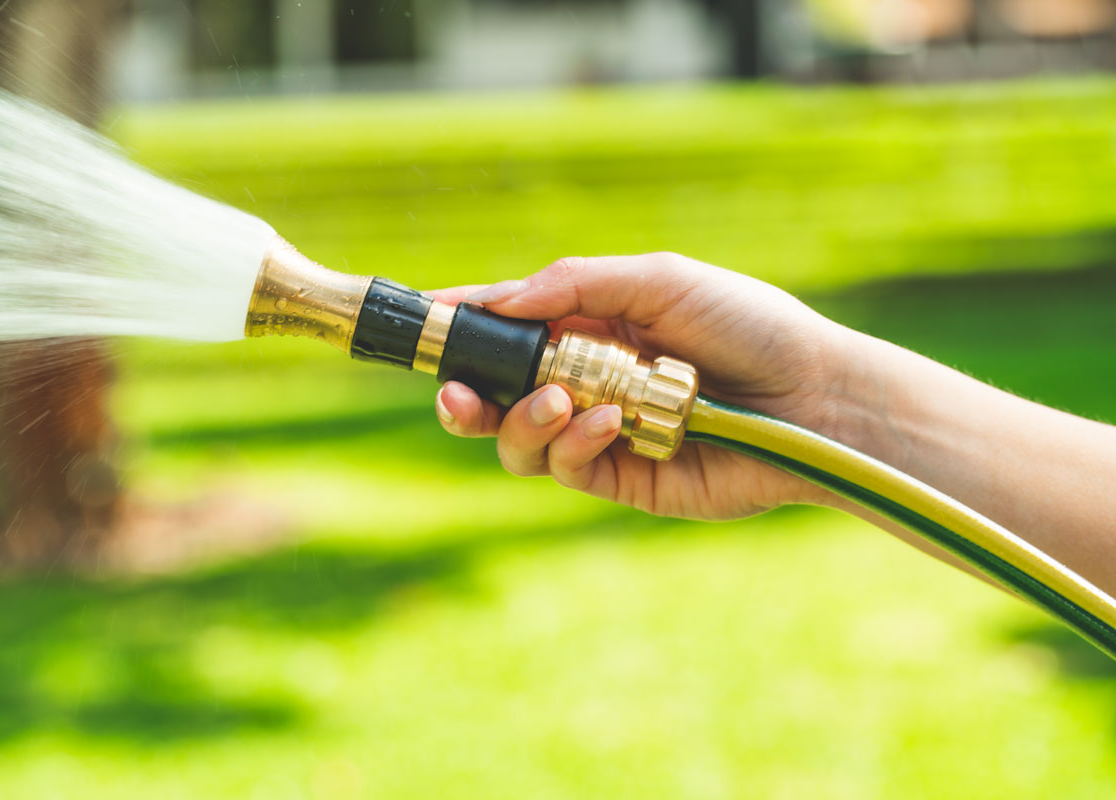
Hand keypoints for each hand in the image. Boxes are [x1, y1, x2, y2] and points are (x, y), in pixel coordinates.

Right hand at [433, 253, 847, 519]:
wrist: (816, 397)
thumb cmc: (748, 324)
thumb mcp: (660, 281)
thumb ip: (577, 285)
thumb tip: (502, 301)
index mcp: (589, 326)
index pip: (509, 326)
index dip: (464, 324)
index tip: (423, 320)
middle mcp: (585, 380)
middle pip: (495, 396)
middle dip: (463, 395)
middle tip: (455, 392)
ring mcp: (600, 432)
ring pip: (518, 440)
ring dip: (521, 421)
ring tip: (560, 400)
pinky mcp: (622, 477)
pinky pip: (566, 468)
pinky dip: (572, 443)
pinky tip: (608, 422)